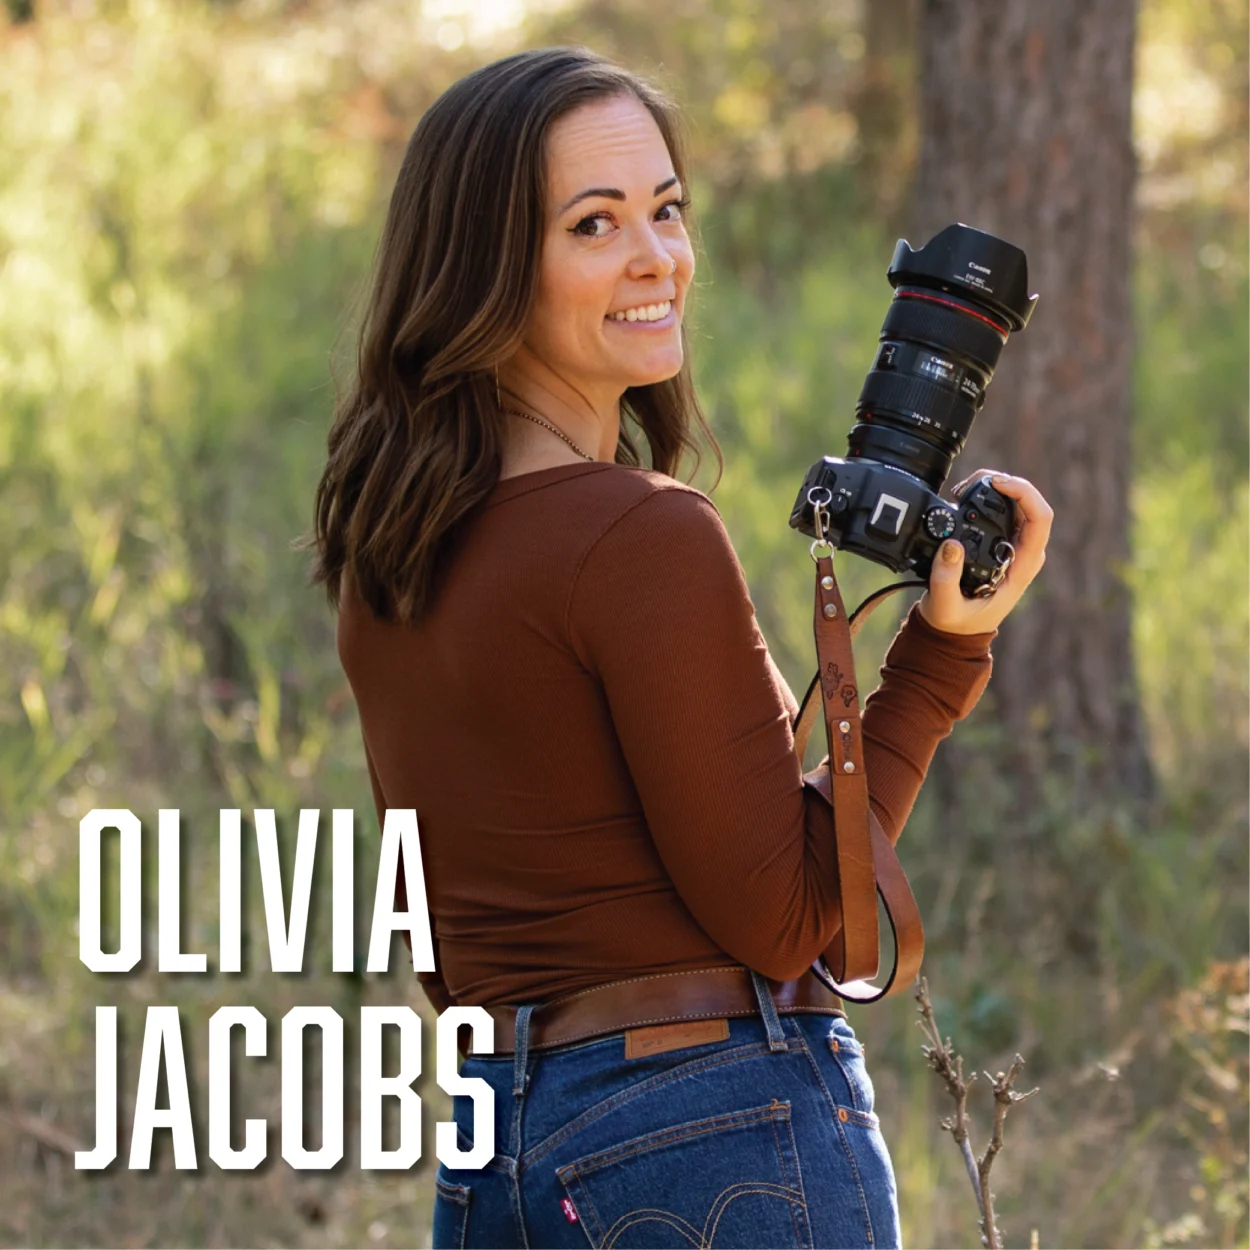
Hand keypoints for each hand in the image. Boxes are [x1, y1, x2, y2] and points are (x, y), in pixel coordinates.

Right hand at [917, 470, 1053, 635]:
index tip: (995, 483)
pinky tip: (966, 496)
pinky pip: (1005, 510)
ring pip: (1018, 503)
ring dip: (995, 488)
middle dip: (1004, 484)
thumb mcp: (945, 607)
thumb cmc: (955, 622)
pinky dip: (987, 497)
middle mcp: (1025, 552)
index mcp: (1022, 567)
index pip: (1040, 519)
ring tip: (962, 490)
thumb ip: (946, 579)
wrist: (955, 632)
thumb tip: (951, 544)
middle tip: (970, 484)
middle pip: (1030, 503)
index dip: (1023, 493)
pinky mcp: (1003, 542)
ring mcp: (1016, 546)